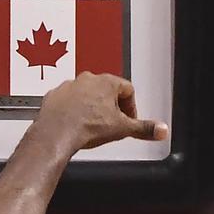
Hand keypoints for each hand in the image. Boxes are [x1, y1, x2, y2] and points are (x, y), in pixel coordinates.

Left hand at [35, 73, 166, 150]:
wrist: (56, 133)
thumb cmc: (85, 126)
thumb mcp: (122, 129)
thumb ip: (144, 128)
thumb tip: (161, 130)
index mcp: (107, 82)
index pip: (128, 89)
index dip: (131, 107)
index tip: (129, 119)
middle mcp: (86, 80)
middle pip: (106, 90)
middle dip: (110, 106)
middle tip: (111, 123)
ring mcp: (68, 86)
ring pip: (85, 94)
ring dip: (90, 106)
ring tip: (91, 124)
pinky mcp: (53, 96)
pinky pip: (66, 100)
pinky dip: (70, 109)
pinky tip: (73, 123)